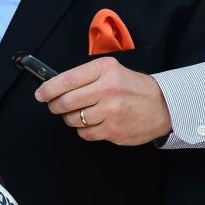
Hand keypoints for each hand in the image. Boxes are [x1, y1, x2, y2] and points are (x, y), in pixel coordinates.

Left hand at [34, 56, 171, 144]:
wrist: (164, 105)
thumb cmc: (132, 86)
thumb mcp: (110, 70)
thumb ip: (84, 76)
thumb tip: (54, 86)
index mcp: (104, 70)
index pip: (67, 80)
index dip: (48, 89)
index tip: (40, 94)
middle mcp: (108, 89)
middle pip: (66, 101)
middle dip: (55, 105)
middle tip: (55, 105)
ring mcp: (112, 112)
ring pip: (73, 119)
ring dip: (70, 118)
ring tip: (79, 113)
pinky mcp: (114, 130)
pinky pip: (86, 133)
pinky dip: (84, 130)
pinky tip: (93, 122)